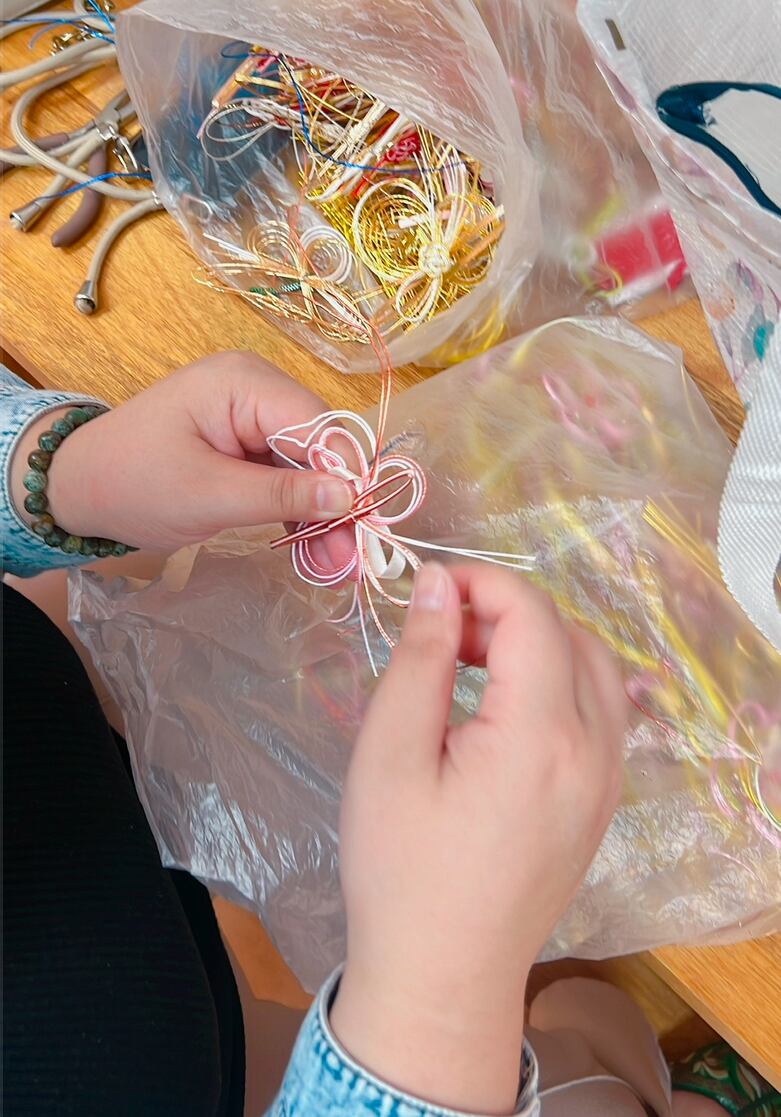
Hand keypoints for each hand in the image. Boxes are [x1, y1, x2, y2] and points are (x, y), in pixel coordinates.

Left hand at [13, 352, 352, 548]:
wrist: (79, 489)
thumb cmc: (133, 484)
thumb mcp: (209, 495)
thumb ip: (282, 494)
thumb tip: (352, 497)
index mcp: (244, 383)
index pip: (319, 425)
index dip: (349, 475)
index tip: (367, 527)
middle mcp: (258, 389)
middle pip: (322, 446)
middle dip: (340, 503)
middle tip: (353, 561)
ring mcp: (254, 417)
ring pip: (312, 467)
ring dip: (325, 515)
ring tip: (337, 567)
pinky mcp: (250, 445)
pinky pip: (290, 476)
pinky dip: (301, 512)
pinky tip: (317, 549)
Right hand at [331, 563, 626, 1114]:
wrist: (441, 977)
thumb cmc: (400, 869)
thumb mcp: (390, 755)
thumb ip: (421, 659)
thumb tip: (437, 584)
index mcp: (542, 734)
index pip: (533, 614)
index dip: (481, 583)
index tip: (428, 592)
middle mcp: (594, 750)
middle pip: (571, 634)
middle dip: (507, 612)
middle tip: (442, 633)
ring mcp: (607, 780)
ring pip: (596, 669)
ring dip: (539, 644)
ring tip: (472, 666)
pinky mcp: (602, 803)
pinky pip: (601, 713)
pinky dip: (561, 684)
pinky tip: (507, 710)